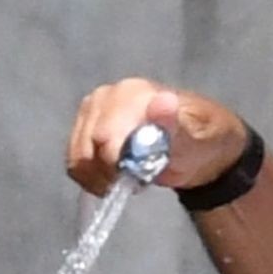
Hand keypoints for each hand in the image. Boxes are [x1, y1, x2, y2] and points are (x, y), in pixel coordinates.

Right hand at [67, 78, 250, 198]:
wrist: (195, 146)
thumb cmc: (197, 141)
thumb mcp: (194, 138)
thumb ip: (175, 125)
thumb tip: (163, 103)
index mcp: (130, 93)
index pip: (105, 137)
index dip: (117, 166)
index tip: (139, 178)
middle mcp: (105, 98)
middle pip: (87, 149)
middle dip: (110, 173)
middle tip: (137, 180)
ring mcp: (91, 113)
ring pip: (78, 159)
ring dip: (100, 179)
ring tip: (127, 179)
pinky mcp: (83, 131)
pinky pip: (75, 163)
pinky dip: (91, 179)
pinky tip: (114, 179)